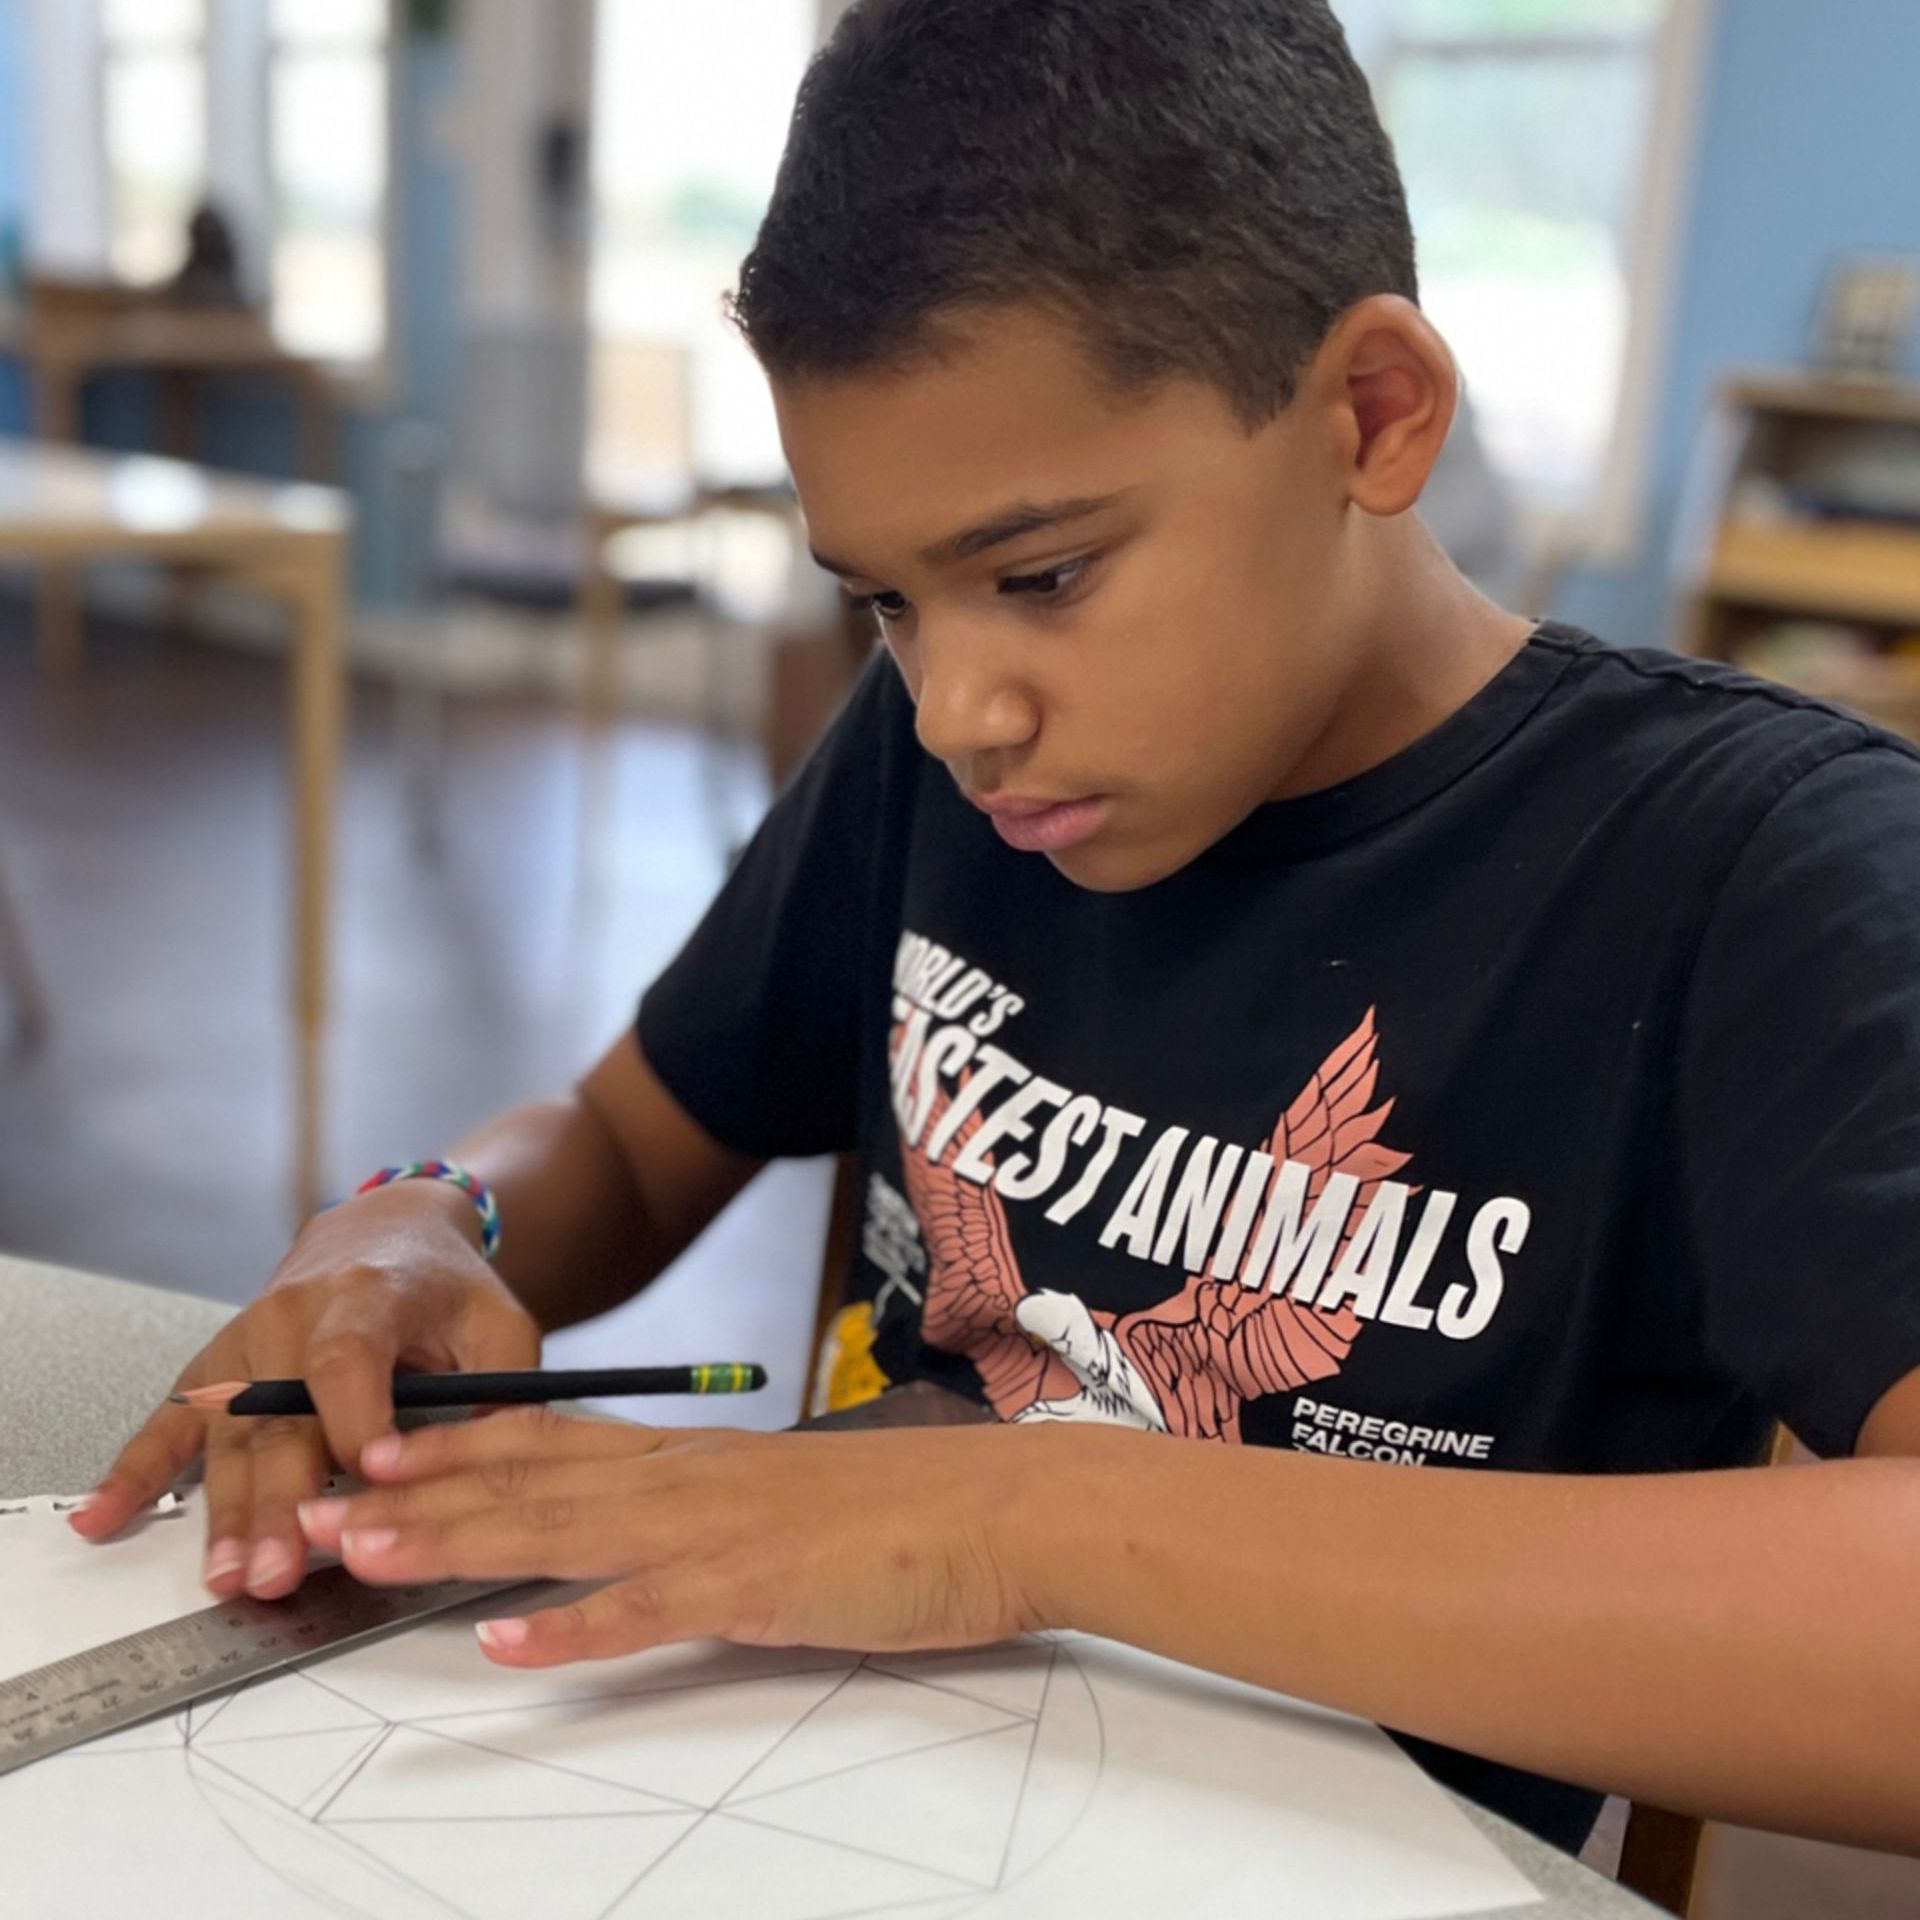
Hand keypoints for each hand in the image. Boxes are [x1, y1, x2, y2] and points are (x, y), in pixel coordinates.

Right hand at [70, 1183, 538, 1601]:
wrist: (387, 1232)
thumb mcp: (497, 1323)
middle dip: (279, 1501)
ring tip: (229, 1577)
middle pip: (278, 1418)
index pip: (346, 1363)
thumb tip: (496, 1466)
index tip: (369, 1481)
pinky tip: (103, 1517)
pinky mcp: (219, 1371)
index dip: (355, 1424)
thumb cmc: (445, 1289)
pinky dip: (135, 1473)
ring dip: (225, 1514)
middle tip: (281, 1571)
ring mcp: (245, 1346)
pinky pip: (170, 1424)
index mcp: (364, 1298)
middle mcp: (292, 1317)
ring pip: (229, 1439)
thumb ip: (501, 1391)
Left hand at [295, 1408, 1071, 1666]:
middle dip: (417, 1497)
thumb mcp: (786, 1494)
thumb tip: (644, 1533)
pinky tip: (503, 1644)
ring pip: (560, 1533)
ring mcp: (715, 1532)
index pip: (550, 1440)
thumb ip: (709, 1506)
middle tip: (321, 1506)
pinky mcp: (755, 1589)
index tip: (374, 1451)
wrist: (1000, 1508)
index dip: (455, 1447)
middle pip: (527, 1482)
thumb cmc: (900, 1508)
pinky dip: (569, 1629)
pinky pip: (646, 1611)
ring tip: (365, 1556)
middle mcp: (685, 1480)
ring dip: (455, 1547)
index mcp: (691, 1458)